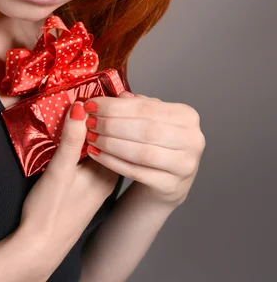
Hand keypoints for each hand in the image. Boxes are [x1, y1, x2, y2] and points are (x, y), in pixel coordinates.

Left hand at [83, 91, 205, 208]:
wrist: (168, 181)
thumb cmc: (157, 143)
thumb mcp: (151, 119)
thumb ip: (136, 105)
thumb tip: (116, 95)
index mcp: (187, 116)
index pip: (147, 107)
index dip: (116, 106)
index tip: (92, 104)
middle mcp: (193, 139)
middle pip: (145, 129)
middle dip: (112, 124)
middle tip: (89, 122)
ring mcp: (185, 165)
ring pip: (141, 152)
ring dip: (111, 144)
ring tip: (91, 138)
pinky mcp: (172, 186)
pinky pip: (136, 172)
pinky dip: (113, 162)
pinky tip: (96, 154)